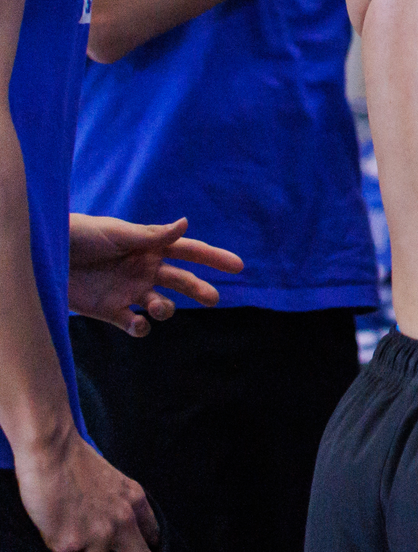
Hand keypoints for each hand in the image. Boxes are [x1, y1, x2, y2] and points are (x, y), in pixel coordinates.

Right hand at [16, 425, 158, 551]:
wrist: (52, 453)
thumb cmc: (74, 463)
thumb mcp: (110, 481)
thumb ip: (116, 504)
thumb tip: (112, 529)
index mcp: (135, 501)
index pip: (153, 535)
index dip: (149, 551)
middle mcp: (123, 520)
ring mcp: (98, 534)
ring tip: (67, 538)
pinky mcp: (71, 543)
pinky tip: (52, 530)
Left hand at [67, 216, 241, 335]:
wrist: (45, 255)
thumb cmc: (80, 236)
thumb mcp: (116, 233)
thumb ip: (151, 235)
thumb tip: (186, 224)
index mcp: (150, 248)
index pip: (189, 252)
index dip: (213, 258)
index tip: (238, 266)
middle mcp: (144, 270)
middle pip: (181, 281)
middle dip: (199, 290)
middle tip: (213, 299)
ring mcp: (129, 292)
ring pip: (161, 305)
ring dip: (165, 309)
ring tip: (157, 308)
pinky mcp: (110, 311)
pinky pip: (133, 325)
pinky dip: (140, 328)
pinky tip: (138, 323)